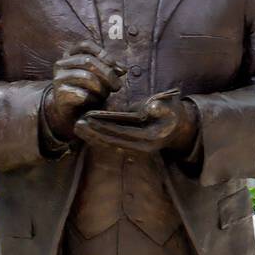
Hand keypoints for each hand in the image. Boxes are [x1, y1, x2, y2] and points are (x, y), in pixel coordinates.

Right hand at [44, 39, 125, 141]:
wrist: (68, 111)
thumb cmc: (85, 89)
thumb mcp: (98, 76)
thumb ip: (109, 69)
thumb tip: (123, 69)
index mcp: (70, 54)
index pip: (85, 45)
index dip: (102, 53)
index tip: (114, 65)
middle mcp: (61, 64)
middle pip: (88, 60)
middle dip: (107, 73)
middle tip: (117, 86)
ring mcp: (59, 79)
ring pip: (86, 77)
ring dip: (102, 88)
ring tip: (105, 95)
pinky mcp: (60, 95)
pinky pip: (82, 95)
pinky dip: (94, 99)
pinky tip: (95, 101)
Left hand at [74, 91, 198, 155]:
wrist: (177, 127)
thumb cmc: (172, 113)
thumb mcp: (171, 107)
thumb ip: (161, 106)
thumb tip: (150, 106)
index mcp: (149, 137)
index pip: (122, 132)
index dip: (105, 126)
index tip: (90, 118)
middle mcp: (140, 147)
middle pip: (112, 140)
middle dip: (93, 132)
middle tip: (77, 124)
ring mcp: (134, 148)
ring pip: (109, 143)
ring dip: (92, 136)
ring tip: (76, 126)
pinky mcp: (129, 145)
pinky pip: (111, 142)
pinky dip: (98, 137)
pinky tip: (85, 130)